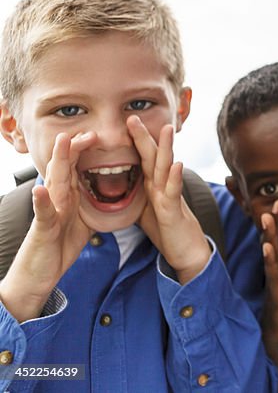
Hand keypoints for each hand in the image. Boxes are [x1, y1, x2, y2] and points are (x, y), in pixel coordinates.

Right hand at [0, 132, 96, 322]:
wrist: (39, 275)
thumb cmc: (58, 246)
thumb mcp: (83, 222)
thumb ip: (92, 205)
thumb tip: (111, 194)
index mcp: (69, 196)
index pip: (78, 167)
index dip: (87, 150)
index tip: (101, 135)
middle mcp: (57, 199)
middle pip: (66, 167)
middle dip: (75, 147)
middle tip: (88, 130)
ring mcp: (48, 211)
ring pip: (54, 182)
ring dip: (58, 162)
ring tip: (62, 142)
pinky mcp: (42, 228)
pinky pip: (43, 213)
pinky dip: (42, 201)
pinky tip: (41, 190)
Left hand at [129, 117, 210, 284]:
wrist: (186, 250)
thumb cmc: (166, 229)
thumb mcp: (145, 209)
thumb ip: (137, 194)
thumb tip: (117, 187)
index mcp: (153, 185)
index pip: (143, 158)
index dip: (135, 141)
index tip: (125, 122)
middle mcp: (162, 186)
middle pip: (153, 157)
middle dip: (144, 137)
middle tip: (133, 116)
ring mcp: (170, 196)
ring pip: (166, 169)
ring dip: (167, 148)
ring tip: (166, 129)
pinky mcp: (173, 211)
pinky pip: (173, 192)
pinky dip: (175, 178)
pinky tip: (176, 165)